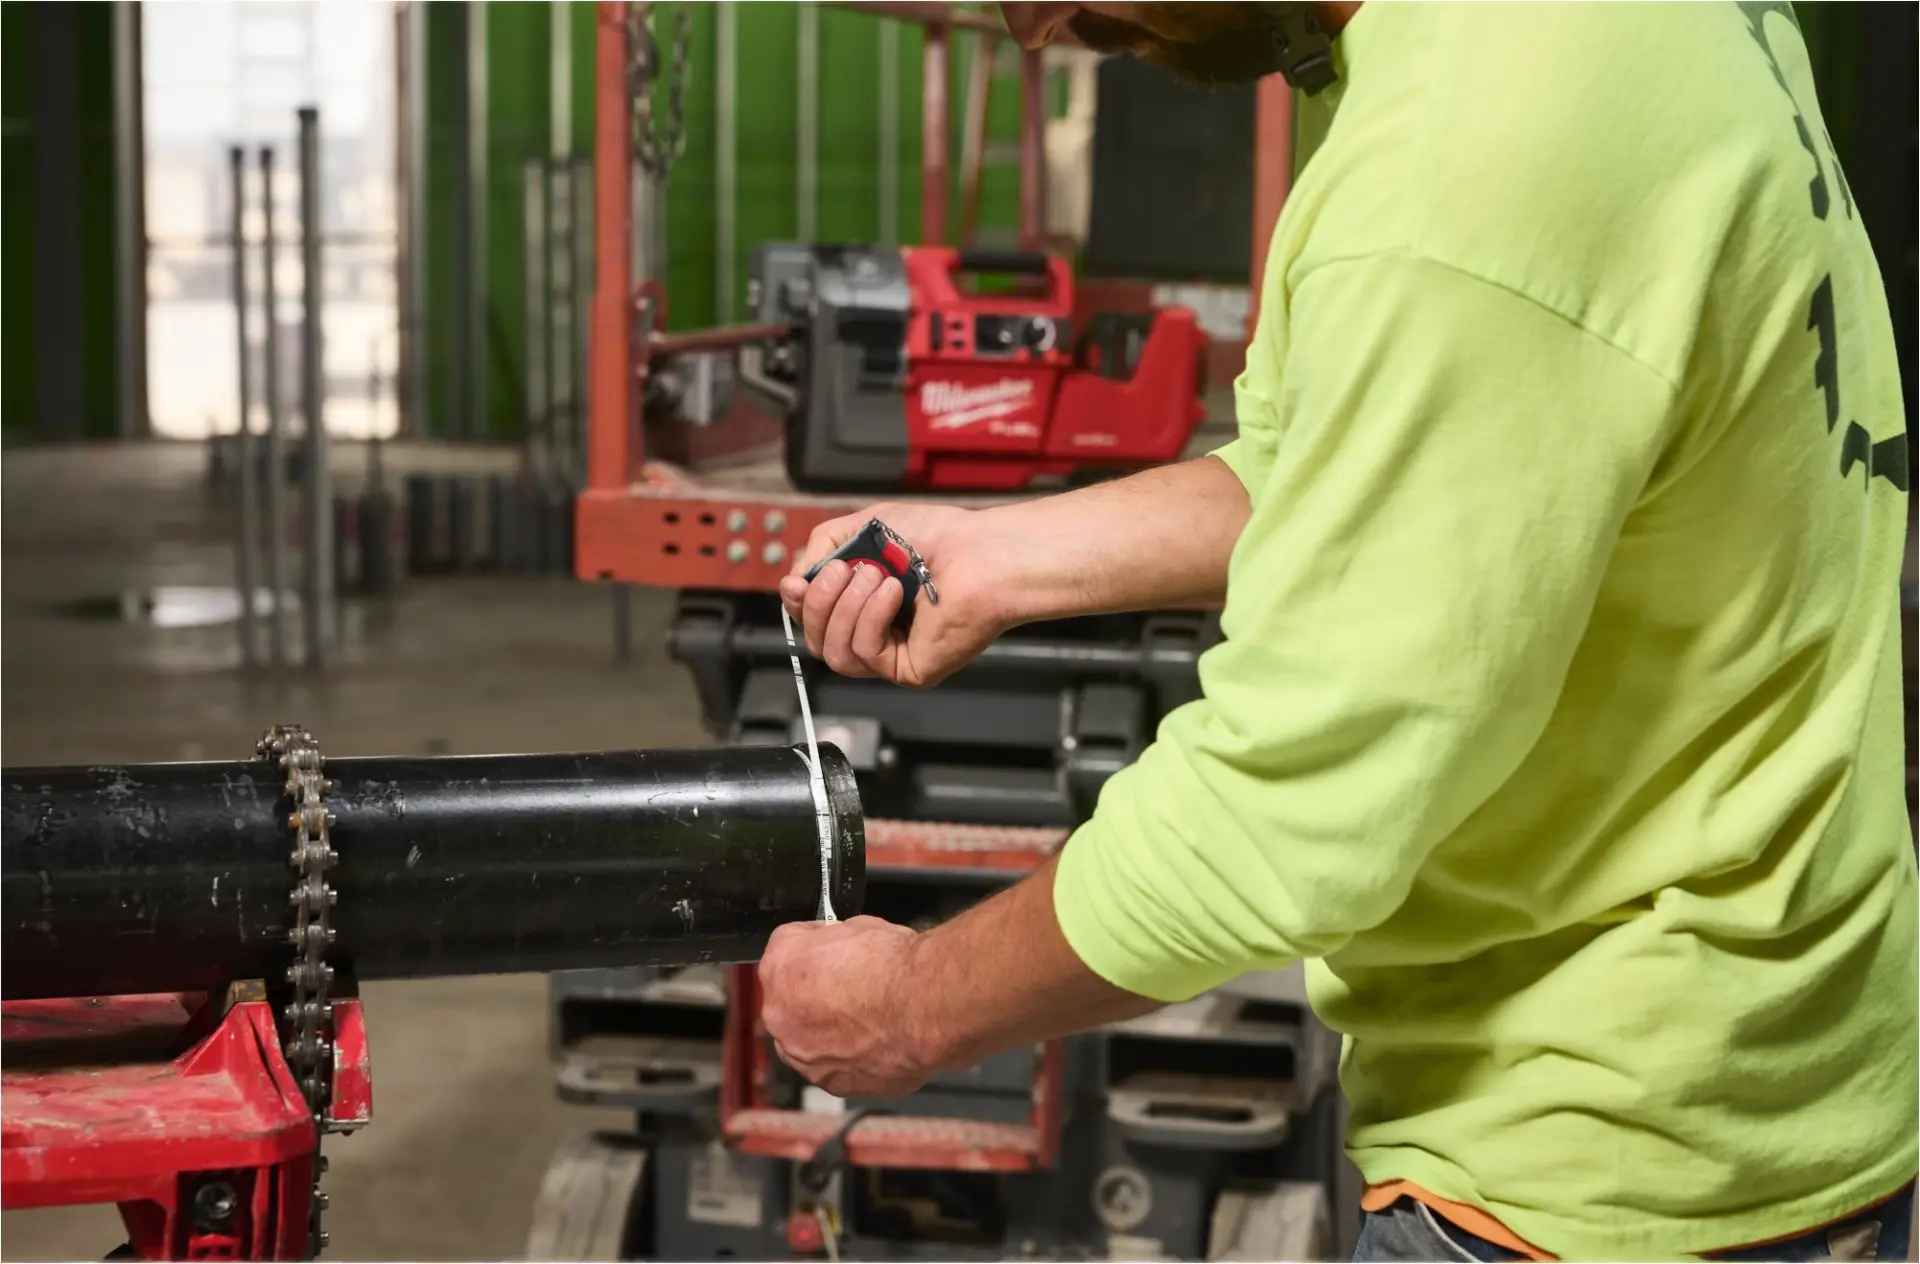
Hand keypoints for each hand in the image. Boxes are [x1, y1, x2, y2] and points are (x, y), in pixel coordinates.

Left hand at [757, 916, 942, 1098]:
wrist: (923, 1007)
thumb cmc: (894, 968)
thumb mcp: (858, 926)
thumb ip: (833, 942)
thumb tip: (841, 947)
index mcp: (781, 968)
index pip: (787, 947)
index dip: (815, 944)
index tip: (831, 947)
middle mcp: (781, 1016)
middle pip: (791, 1001)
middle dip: (815, 994)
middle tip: (851, 988)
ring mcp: (804, 1056)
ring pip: (809, 1041)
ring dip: (830, 1031)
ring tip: (868, 1020)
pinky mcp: (833, 1083)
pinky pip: (836, 1067)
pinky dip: (853, 1058)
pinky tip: (879, 1041)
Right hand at [778, 503, 1012, 687]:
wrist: (983, 552)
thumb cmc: (940, 537)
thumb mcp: (865, 526)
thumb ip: (822, 546)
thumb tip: (796, 579)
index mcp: (863, 603)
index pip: (813, 619)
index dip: (797, 603)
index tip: (797, 581)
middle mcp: (876, 632)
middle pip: (815, 640)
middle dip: (819, 601)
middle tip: (843, 569)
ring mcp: (891, 655)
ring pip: (833, 653)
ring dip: (845, 608)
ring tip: (875, 576)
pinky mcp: (908, 670)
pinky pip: (864, 654)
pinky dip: (871, 618)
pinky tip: (893, 592)